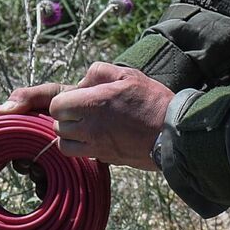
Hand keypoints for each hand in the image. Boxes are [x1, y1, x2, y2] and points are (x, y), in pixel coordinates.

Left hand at [0, 63, 170, 170]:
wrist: (174, 133)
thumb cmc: (152, 101)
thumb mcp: (128, 74)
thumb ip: (98, 71)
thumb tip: (81, 83)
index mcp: (93, 103)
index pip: (56, 105)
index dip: (63, 100)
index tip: (76, 98)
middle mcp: (90, 127)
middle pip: (58, 125)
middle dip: (66, 117)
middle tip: (83, 111)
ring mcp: (96, 146)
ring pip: (64, 144)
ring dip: (70, 135)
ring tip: (86, 126)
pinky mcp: (105, 159)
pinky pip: (81, 155)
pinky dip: (82, 147)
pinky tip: (97, 138)